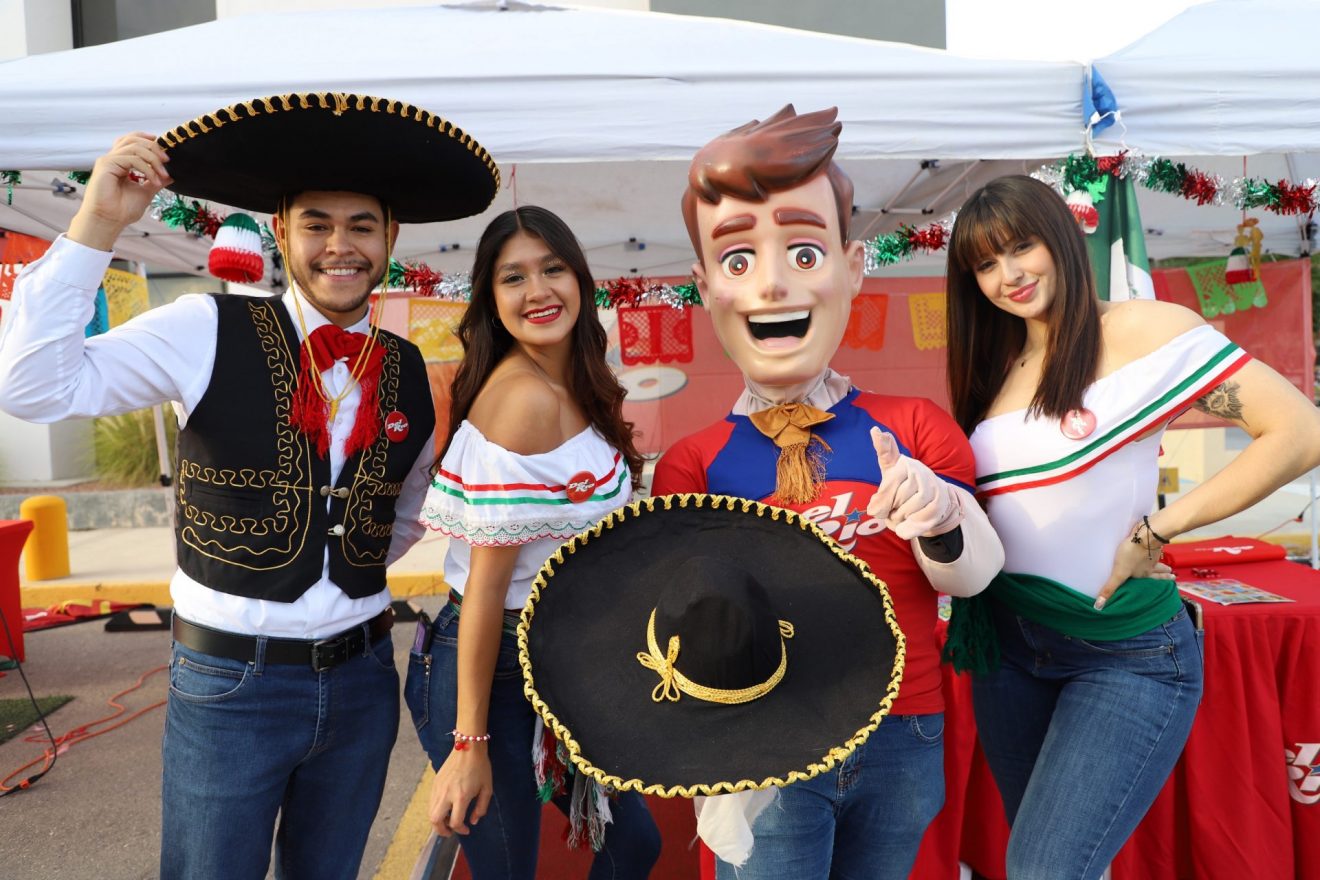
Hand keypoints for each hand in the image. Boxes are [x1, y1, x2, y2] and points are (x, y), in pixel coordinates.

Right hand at [68, 133, 172, 250]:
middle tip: (167, 160)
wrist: (109, 221)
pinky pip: (131, 158)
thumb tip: (170, 176)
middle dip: (153, 147)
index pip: (132, 141)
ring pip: (134, 147)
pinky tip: (154, 181)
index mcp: (120, 163)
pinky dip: (147, 168)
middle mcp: (113, 159)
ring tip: (163, 175)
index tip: (165, 154)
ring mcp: (108, 160)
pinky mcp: (106, 164)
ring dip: (153, 159)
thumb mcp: (146, 192)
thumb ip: (156, 182)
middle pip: (133, 139)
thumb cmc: (122, 210)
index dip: (149, 141)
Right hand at [428, 743, 492, 836]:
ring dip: (437, 821)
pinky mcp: (434, 783)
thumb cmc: (480, 767)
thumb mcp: (487, 788)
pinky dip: (436, 810)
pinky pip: (431, 802)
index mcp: (461, 797)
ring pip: (430, 812)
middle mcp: (446, 795)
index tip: (467, 829)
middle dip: (442, 831)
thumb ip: (481, 807)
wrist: (468, 747)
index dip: (461, 830)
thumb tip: (473, 821)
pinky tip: (445, 808)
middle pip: (435, 820)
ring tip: (448, 821)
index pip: (455, 822)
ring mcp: (438, 789)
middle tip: (450, 832)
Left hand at [866, 427, 962, 539]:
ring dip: (900, 518)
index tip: (876, 432)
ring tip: (902, 515)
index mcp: (897, 464)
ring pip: (907, 508)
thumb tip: (875, 509)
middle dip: (888, 508)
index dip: (881, 443)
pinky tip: (910, 524)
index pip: (887, 453)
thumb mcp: (888, 494)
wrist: (936, 505)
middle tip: (891, 510)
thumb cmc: (905, 497)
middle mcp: (913, 468)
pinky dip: (911, 527)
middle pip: (893, 494)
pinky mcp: (939, 499)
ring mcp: (929, 482)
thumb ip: (879, 500)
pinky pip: (920, 518)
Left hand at [1093, 524, 1173, 609]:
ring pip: (1157, 562)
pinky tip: (1155, 549)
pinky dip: (1155, 552)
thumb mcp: (1119, 573)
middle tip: (1172, 575)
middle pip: (1158, 572)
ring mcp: (1151, 554)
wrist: (1146, 535)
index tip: (1164, 587)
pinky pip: (1153, 550)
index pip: (1150, 582)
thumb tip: (1099, 606)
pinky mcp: (1149, 543)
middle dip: (1163, 575)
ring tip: (1168, 567)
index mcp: (1144, 574)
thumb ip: (1110, 588)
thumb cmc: (1132, 555)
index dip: (1157, 585)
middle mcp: (1150, 566)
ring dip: (1162, 565)